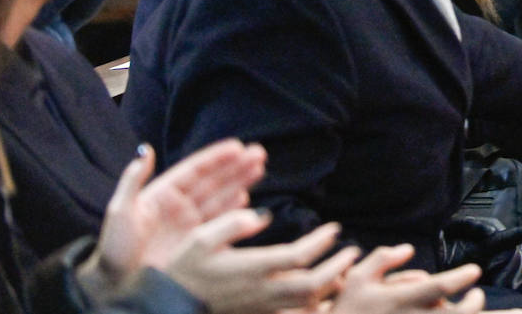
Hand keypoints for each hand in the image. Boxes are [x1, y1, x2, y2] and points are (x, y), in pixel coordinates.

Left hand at [82, 140, 265, 300]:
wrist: (117, 286)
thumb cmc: (115, 248)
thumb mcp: (120, 211)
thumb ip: (133, 179)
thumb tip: (146, 149)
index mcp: (162, 194)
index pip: (195, 170)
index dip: (216, 158)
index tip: (237, 146)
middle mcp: (179, 206)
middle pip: (213, 180)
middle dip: (236, 166)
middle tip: (258, 153)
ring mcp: (189, 224)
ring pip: (220, 197)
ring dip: (240, 182)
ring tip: (259, 169)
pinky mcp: (195, 242)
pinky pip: (218, 221)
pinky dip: (233, 209)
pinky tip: (246, 198)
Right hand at [162, 217, 358, 313]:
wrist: (169, 307)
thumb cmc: (183, 269)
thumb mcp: (199, 239)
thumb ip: (231, 224)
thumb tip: (262, 216)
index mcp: (251, 268)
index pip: (298, 256)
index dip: (320, 242)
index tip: (334, 228)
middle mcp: (261, 291)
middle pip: (312, 285)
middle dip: (336, 268)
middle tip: (352, 252)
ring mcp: (261, 307)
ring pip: (306, 303)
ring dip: (329, 286)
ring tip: (342, 269)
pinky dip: (312, 304)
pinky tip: (320, 293)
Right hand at [332, 244, 487, 313]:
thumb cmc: (346, 312)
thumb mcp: (356, 280)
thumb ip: (382, 260)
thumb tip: (407, 249)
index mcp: (399, 301)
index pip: (437, 287)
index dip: (459, 278)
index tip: (474, 271)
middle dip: (473, 305)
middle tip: (478, 295)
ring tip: (473, 306)